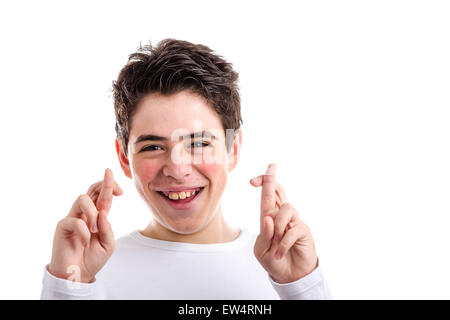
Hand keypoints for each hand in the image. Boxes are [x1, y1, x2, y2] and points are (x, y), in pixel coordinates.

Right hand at [47, 168, 122, 282]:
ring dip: (92, 212)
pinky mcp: (62, 227)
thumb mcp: (108, 244)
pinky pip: (75, 221)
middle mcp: (84, 214)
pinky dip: (84, 232)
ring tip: (95, 229)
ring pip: (82, 199)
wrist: (77, 276)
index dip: (110, 186)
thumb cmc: (92, 259)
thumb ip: (108, 228)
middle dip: (103, 183)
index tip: (121, 190)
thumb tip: (102, 213)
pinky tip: (85, 243)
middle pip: (91, 190)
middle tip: (114, 185)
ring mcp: (73, 218)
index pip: (102, 196)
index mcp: (97, 216)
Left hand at [251, 163, 318, 283]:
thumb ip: (264, 234)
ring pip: (286, 208)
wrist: (290, 276)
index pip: (267, 196)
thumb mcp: (262, 249)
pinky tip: (280, 252)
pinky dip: (284, 242)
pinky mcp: (304, 230)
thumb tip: (269, 218)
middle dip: (270, 180)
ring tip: (276, 243)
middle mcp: (282, 216)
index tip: (256, 177)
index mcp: (269, 218)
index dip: (264, 182)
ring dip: (278, 226)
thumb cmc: (274, 260)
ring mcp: (294, 221)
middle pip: (278, 191)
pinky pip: (293, 229)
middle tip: (270, 171)